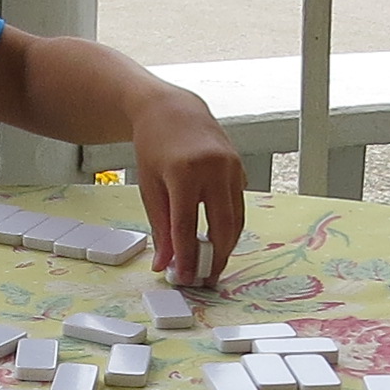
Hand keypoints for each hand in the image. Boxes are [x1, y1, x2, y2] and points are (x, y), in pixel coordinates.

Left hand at [127, 91, 246, 289]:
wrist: (172, 110)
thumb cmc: (155, 147)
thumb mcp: (149, 187)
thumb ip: (160, 227)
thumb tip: (165, 263)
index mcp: (184, 172)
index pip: (187, 225)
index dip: (188, 256)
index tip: (186, 277)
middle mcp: (213, 169)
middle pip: (221, 226)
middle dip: (216, 257)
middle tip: (207, 278)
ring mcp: (231, 167)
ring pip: (236, 218)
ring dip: (227, 245)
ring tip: (214, 264)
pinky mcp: (240, 167)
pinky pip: (238, 204)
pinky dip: (231, 225)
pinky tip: (219, 239)